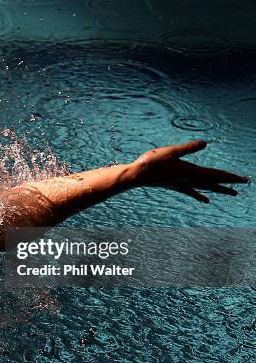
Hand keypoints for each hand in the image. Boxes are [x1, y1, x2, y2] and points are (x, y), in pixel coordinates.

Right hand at [128, 140, 248, 202]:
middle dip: (229, 184)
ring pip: (205, 188)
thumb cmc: (151, 162)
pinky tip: (205, 200)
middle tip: (243, 186)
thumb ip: (188, 148)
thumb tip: (205, 143)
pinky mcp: (175, 186)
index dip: (230, 177)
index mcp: (190, 171)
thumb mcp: (170, 151)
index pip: (215, 175)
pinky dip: (200, 195)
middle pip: (213, 183)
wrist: (136, 175)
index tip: (244, 180)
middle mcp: (188, 180)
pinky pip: (192, 192)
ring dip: (218, 190)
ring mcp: (182, 184)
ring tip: (231, 193)